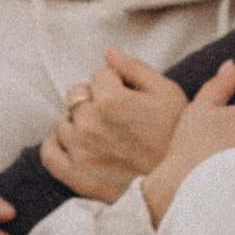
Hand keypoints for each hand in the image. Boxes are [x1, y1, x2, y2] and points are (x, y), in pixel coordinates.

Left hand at [42, 48, 186, 200]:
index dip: (117, 82)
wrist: (185, 183)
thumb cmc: (178, 135)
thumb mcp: (167, 93)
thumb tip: (108, 50)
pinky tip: (78, 145)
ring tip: (105, 134)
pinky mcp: (78, 178)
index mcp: (111, 102)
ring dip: (78, 123)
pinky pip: (49, 152)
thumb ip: (134, 68)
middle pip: (77, 95)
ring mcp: (81, 154)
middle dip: (95, 100)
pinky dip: (59, 145)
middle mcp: (90, 127)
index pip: (99, 75)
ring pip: (63, 121)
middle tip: (119, 117)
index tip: (131, 97)